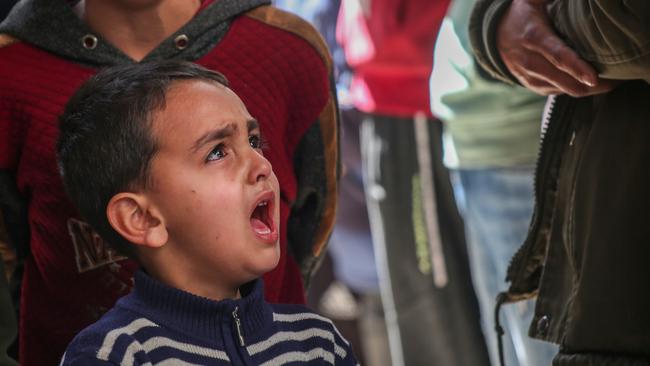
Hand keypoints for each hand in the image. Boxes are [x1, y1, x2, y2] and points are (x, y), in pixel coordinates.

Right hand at [497, 0, 615, 96]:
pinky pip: (560, 92)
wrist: (495, 37)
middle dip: (594, 85)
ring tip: (607, 80)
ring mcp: (531, 77)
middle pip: (566, 81)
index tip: (594, 77)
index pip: (558, 56)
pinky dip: (575, 87)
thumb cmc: (522, 15)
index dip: (577, 68)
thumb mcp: (533, 0)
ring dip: (588, 88)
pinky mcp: (533, 86)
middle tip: (616, 79)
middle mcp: (530, 61)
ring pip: (565, 90)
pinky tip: (586, 80)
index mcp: (534, 38)